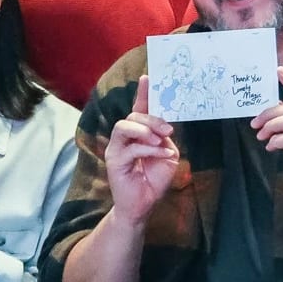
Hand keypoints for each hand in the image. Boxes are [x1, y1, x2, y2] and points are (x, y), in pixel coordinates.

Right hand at [103, 79, 183, 225]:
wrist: (145, 203)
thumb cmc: (154, 178)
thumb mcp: (167, 154)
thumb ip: (164, 139)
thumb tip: (163, 128)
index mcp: (138, 133)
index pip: (139, 108)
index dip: (143, 93)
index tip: (148, 78)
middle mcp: (124, 137)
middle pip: (133, 115)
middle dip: (152, 119)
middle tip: (168, 130)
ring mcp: (117, 149)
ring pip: (124, 126)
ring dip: (145, 130)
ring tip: (159, 141)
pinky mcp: (114, 162)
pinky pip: (130, 148)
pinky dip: (149, 150)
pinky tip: (162, 155)